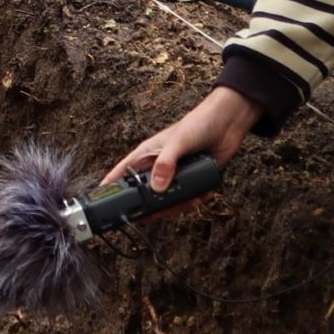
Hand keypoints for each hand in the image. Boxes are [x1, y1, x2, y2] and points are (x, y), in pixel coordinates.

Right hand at [102, 87, 262, 191]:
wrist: (227, 123)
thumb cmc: (197, 123)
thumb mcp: (178, 143)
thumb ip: (166, 164)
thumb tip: (157, 188)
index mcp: (146, 156)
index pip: (121, 175)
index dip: (110, 190)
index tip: (105, 207)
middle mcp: (157, 168)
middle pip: (144, 196)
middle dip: (153, 207)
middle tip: (163, 210)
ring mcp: (174, 176)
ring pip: (167, 202)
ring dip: (179, 205)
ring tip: (192, 199)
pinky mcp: (191, 181)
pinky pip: (187, 200)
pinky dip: (195, 201)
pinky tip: (204, 194)